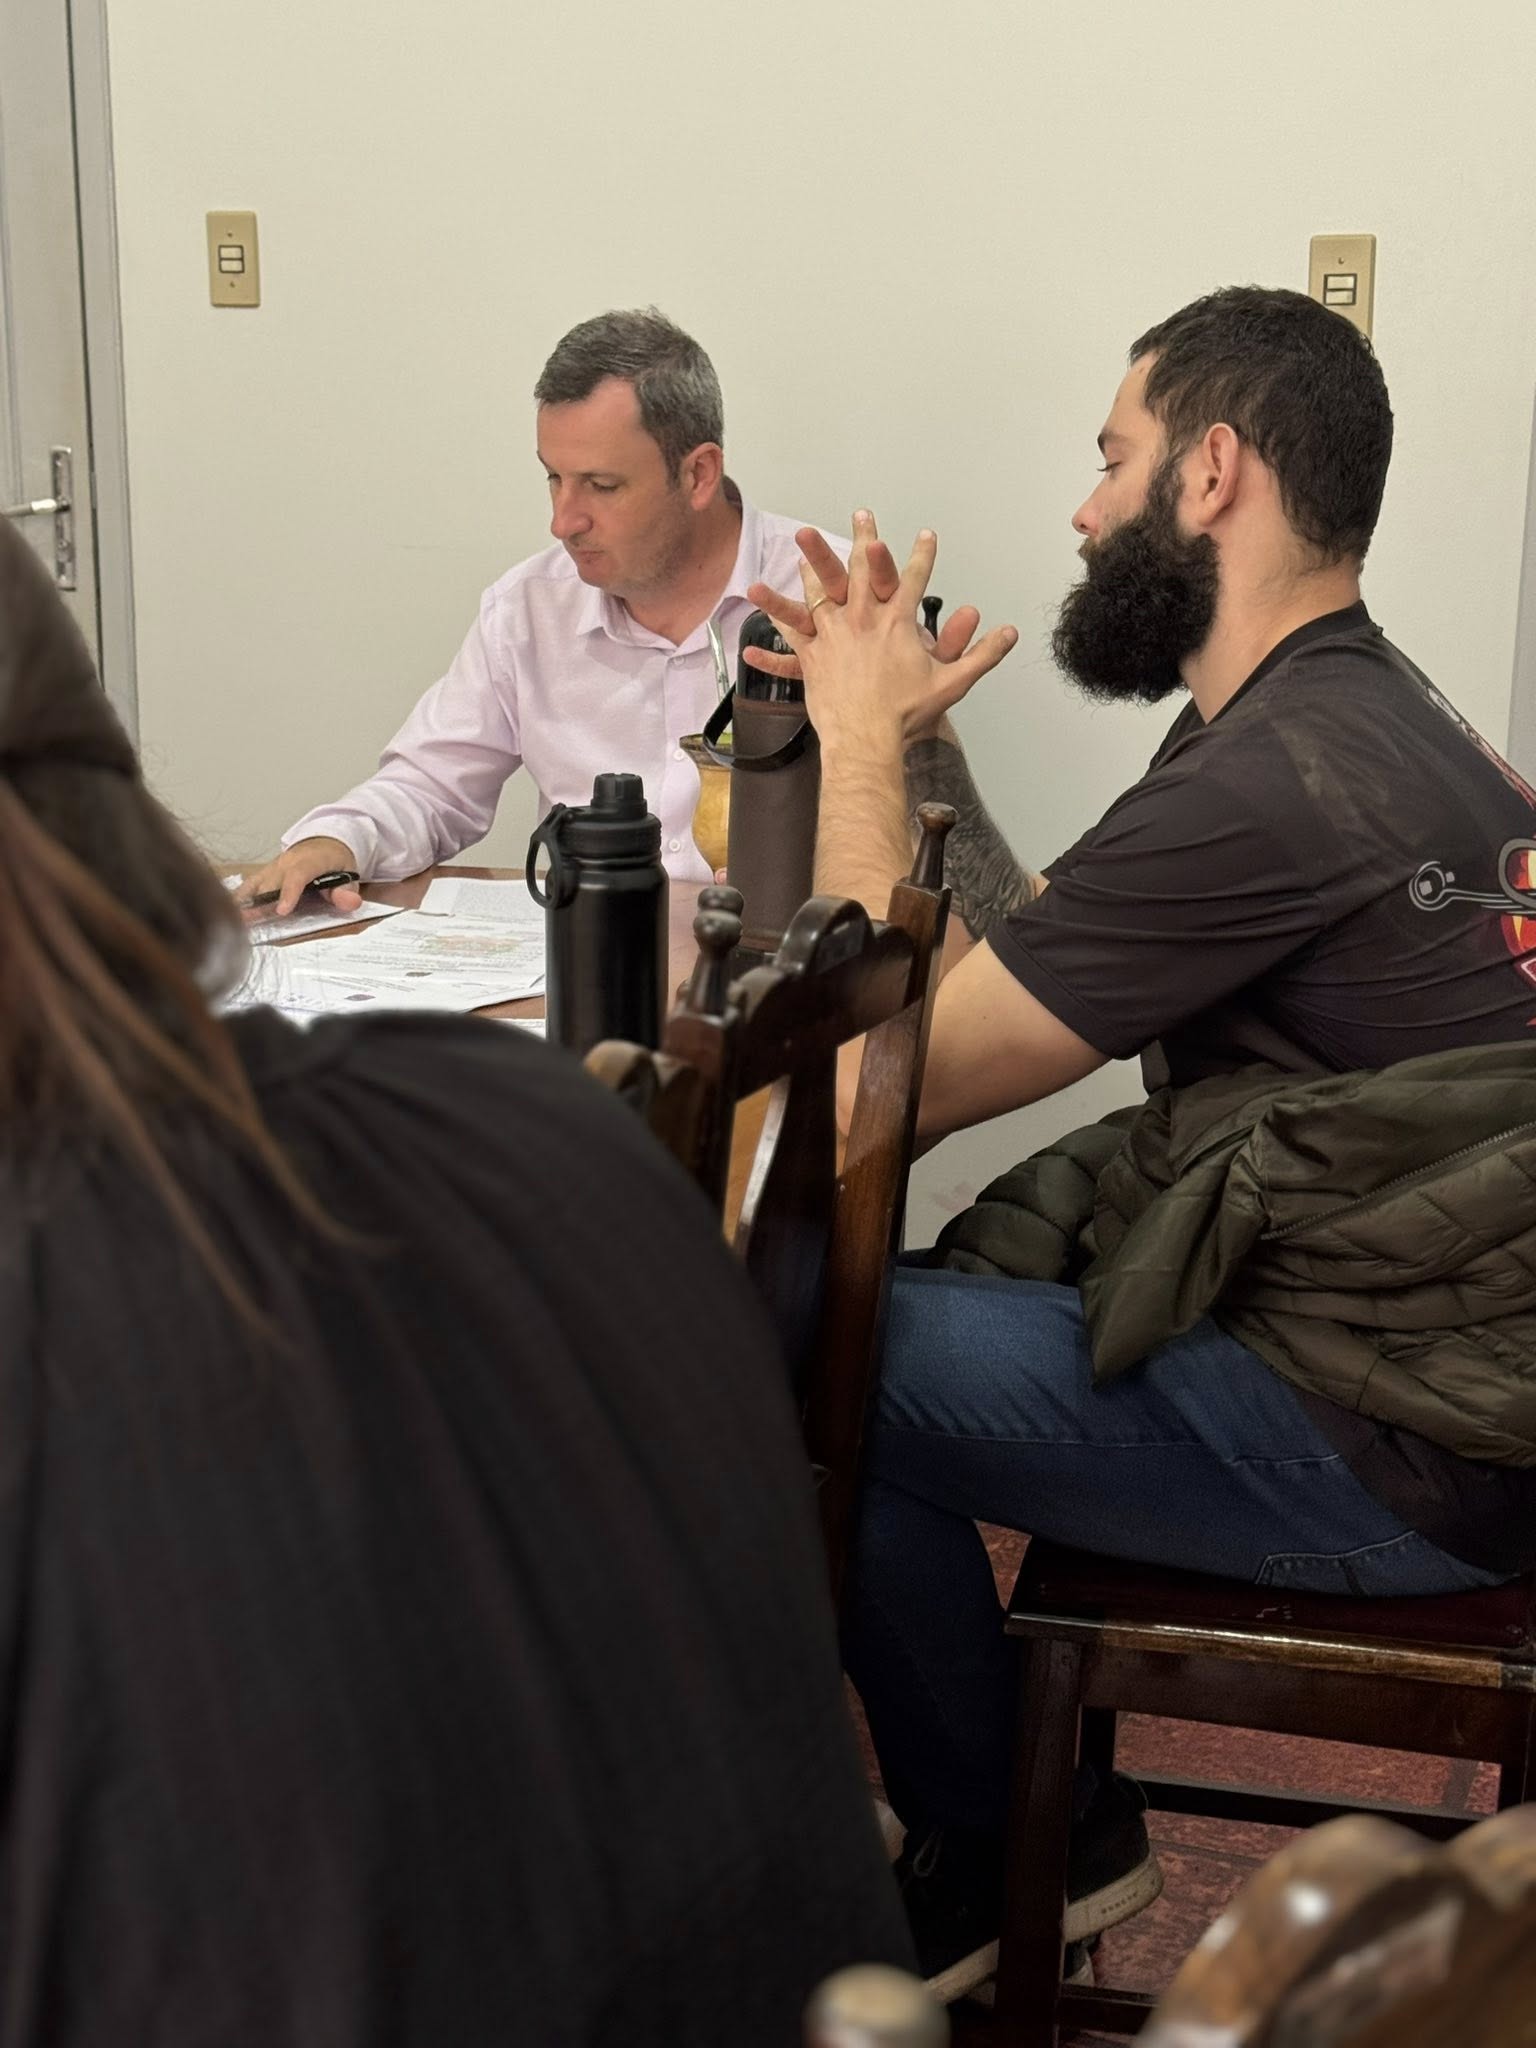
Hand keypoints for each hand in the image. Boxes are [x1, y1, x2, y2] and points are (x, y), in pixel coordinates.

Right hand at [239, 836, 363, 918]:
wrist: (323, 843)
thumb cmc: (335, 862)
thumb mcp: (348, 875)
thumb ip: (347, 891)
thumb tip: (350, 903)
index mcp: (309, 860)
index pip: (297, 876)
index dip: (288, 892)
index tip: (281, 911)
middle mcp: (286, 862)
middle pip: (271, 884)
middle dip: (261, 905)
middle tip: (250, 926)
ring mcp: (272, 867)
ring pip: (255, 885)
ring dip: (245, 903)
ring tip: (235, 922)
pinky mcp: (264, 873)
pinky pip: (249, 885)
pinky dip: (239, 898)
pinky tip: (230, 912)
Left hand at [747, 510, 1016, 749]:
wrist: (866, 738)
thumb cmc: (905, 714)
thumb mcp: (952, 682)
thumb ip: (982, 654)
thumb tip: (1010, 634)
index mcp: (897, 622)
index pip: (915, 579)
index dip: (923, 555)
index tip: (927, 534)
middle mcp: (864, 619)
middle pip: (862, 570)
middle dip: (864, 539)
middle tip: (863, 516)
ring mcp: (834, 633)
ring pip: (822, 589)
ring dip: (815, 563)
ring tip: (806, 541)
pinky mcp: (812, 655)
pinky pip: (790, 629)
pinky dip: (776, 612)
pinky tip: (761, 595)